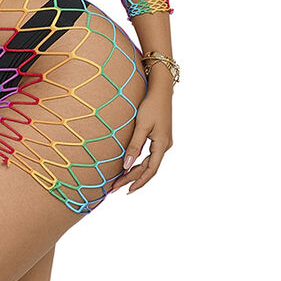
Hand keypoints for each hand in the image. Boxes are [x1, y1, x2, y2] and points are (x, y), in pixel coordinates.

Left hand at [109, 74, 173, 193]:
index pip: (150, 170)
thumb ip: (134, 145)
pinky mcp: (159, 137)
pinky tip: (128, 166)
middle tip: (115, 188)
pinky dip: (138, 162)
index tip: (127, 190)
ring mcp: (163, 142)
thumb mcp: (141, 126)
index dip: (139, 181)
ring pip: (148, 163)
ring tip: (119, 181)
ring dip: (134, 172)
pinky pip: (148, 155)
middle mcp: (165, 146)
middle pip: (148, 168)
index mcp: (162, 145)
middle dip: (132, 178)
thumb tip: (125, 165)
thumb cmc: (150, 105)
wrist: (161, 90)